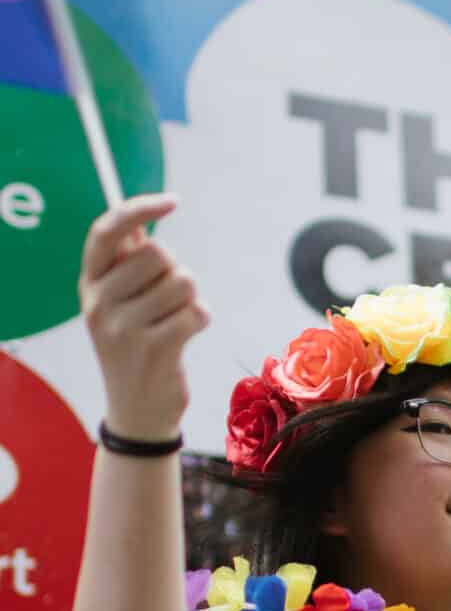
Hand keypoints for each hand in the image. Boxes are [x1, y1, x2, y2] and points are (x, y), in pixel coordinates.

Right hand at [79, 195, 208, 440]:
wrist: (136, 409)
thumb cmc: (135, 346)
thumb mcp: (118, 304)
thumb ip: (126, 263)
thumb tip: (138, 220)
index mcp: (89, 284)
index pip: (107, 231)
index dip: (138, 209)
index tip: (172, 201)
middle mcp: (98, 303)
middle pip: (158, 254)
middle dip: (174, 272)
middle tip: (166, 301)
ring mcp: (123, 328)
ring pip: (183, 282)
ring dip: (191, 299)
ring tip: (175, 321)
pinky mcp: (154, 350)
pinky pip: (197, 312)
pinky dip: (201, 319)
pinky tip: (185, 337)